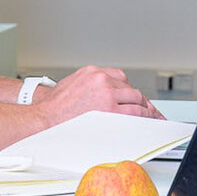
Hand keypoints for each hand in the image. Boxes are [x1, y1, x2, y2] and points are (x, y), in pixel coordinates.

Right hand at [35, 65, 163, 120]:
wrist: (44, 120)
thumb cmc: (54, 109)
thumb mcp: (71, 86)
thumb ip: (90, 86)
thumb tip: (102, 95)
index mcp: (91, 72)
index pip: (119, 78)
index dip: (130, 90)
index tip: (135, 98)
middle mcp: (101, 79)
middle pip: (130, 88)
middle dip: (140, 101)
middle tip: (148, 110)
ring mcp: (107, 94)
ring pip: (136, 99)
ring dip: (145, 110)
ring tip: (151, 118)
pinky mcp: (111, 110)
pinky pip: (135, 113)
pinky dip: (144, 118)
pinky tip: (148, 123)